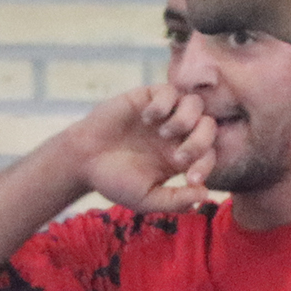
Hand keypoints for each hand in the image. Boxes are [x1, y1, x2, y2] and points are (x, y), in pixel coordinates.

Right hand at [74, 84, 217, 212]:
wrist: (81, 161)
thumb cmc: (114, 181)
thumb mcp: (146, 199)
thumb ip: (175, 200)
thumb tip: (204, 195)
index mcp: (181, 156)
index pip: (209, 154)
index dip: (207, 165)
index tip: (191, 179)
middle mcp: (177, 133)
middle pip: (209, 126)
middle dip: (200, 142)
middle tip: (178, 156)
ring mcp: (164, 114)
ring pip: (195, 104)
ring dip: (185, 119)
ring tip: (163, 134)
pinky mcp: (147, 98)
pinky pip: (169, 90)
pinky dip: (163, 103)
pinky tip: (146, 118)